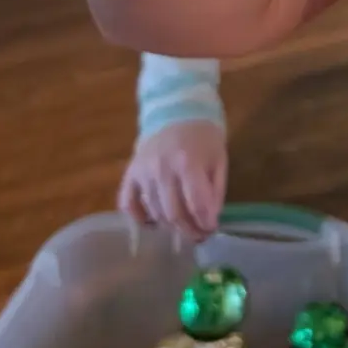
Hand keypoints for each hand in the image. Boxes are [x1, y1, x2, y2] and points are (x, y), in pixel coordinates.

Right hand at [117, 119, 228, 237]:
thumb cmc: (202, 137)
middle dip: (189, 231)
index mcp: (188, 162)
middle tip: (199, 235)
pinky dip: (140, 219)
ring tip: (183, 227)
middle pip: (174, 214)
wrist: (176, 112)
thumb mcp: (219, 159)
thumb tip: (209, 220)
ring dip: (170, 227)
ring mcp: (143, 172)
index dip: (205, 223)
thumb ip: (215, 191)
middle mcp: (162, 168)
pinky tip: (154, 222)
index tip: (211, 228)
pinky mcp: (130, 173)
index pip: (196, 204)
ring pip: (155, 213)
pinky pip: (128, 205)